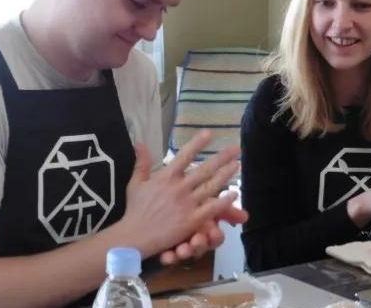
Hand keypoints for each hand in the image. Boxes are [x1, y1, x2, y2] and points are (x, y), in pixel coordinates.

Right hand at [122, 130, 241, 257]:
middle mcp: (178, 188)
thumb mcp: (135, 183)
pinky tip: (234, 193)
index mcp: (165, 177)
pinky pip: (211, 209)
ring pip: (210, 186)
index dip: (198, 143)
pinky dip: (223, 201)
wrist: (133, 236)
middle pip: (204, 169)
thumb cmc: (135, 210)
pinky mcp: (191, 220)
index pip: (184, 156)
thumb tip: (140, 143)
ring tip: (237, 164)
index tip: (210, 133)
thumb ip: (141, 163)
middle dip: (221, 157)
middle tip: (236, 148)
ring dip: (225, 175)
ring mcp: (186, 204)